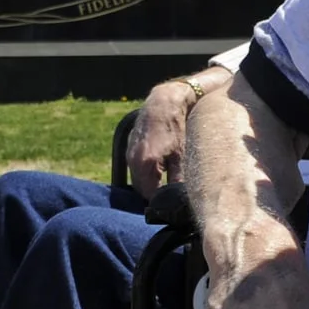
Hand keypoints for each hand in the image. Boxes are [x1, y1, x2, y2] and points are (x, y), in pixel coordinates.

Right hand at [125, 78, 201, 193]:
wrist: (162, 104)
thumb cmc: (174, 128)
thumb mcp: (180, 155)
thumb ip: (177, 178)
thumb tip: (178, 195)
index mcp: (146, 163)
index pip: (148, 194)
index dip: (158, 201)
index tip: (168, 203)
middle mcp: (133, 160)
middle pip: (140, 188)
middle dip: (151, 194)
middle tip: (166, 196)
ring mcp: (129, 153)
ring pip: (136, 178)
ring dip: (146, 183)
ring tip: (162, 183)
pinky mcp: (129, 147)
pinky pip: (133, 167)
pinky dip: (142, 172)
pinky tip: (155, 169)